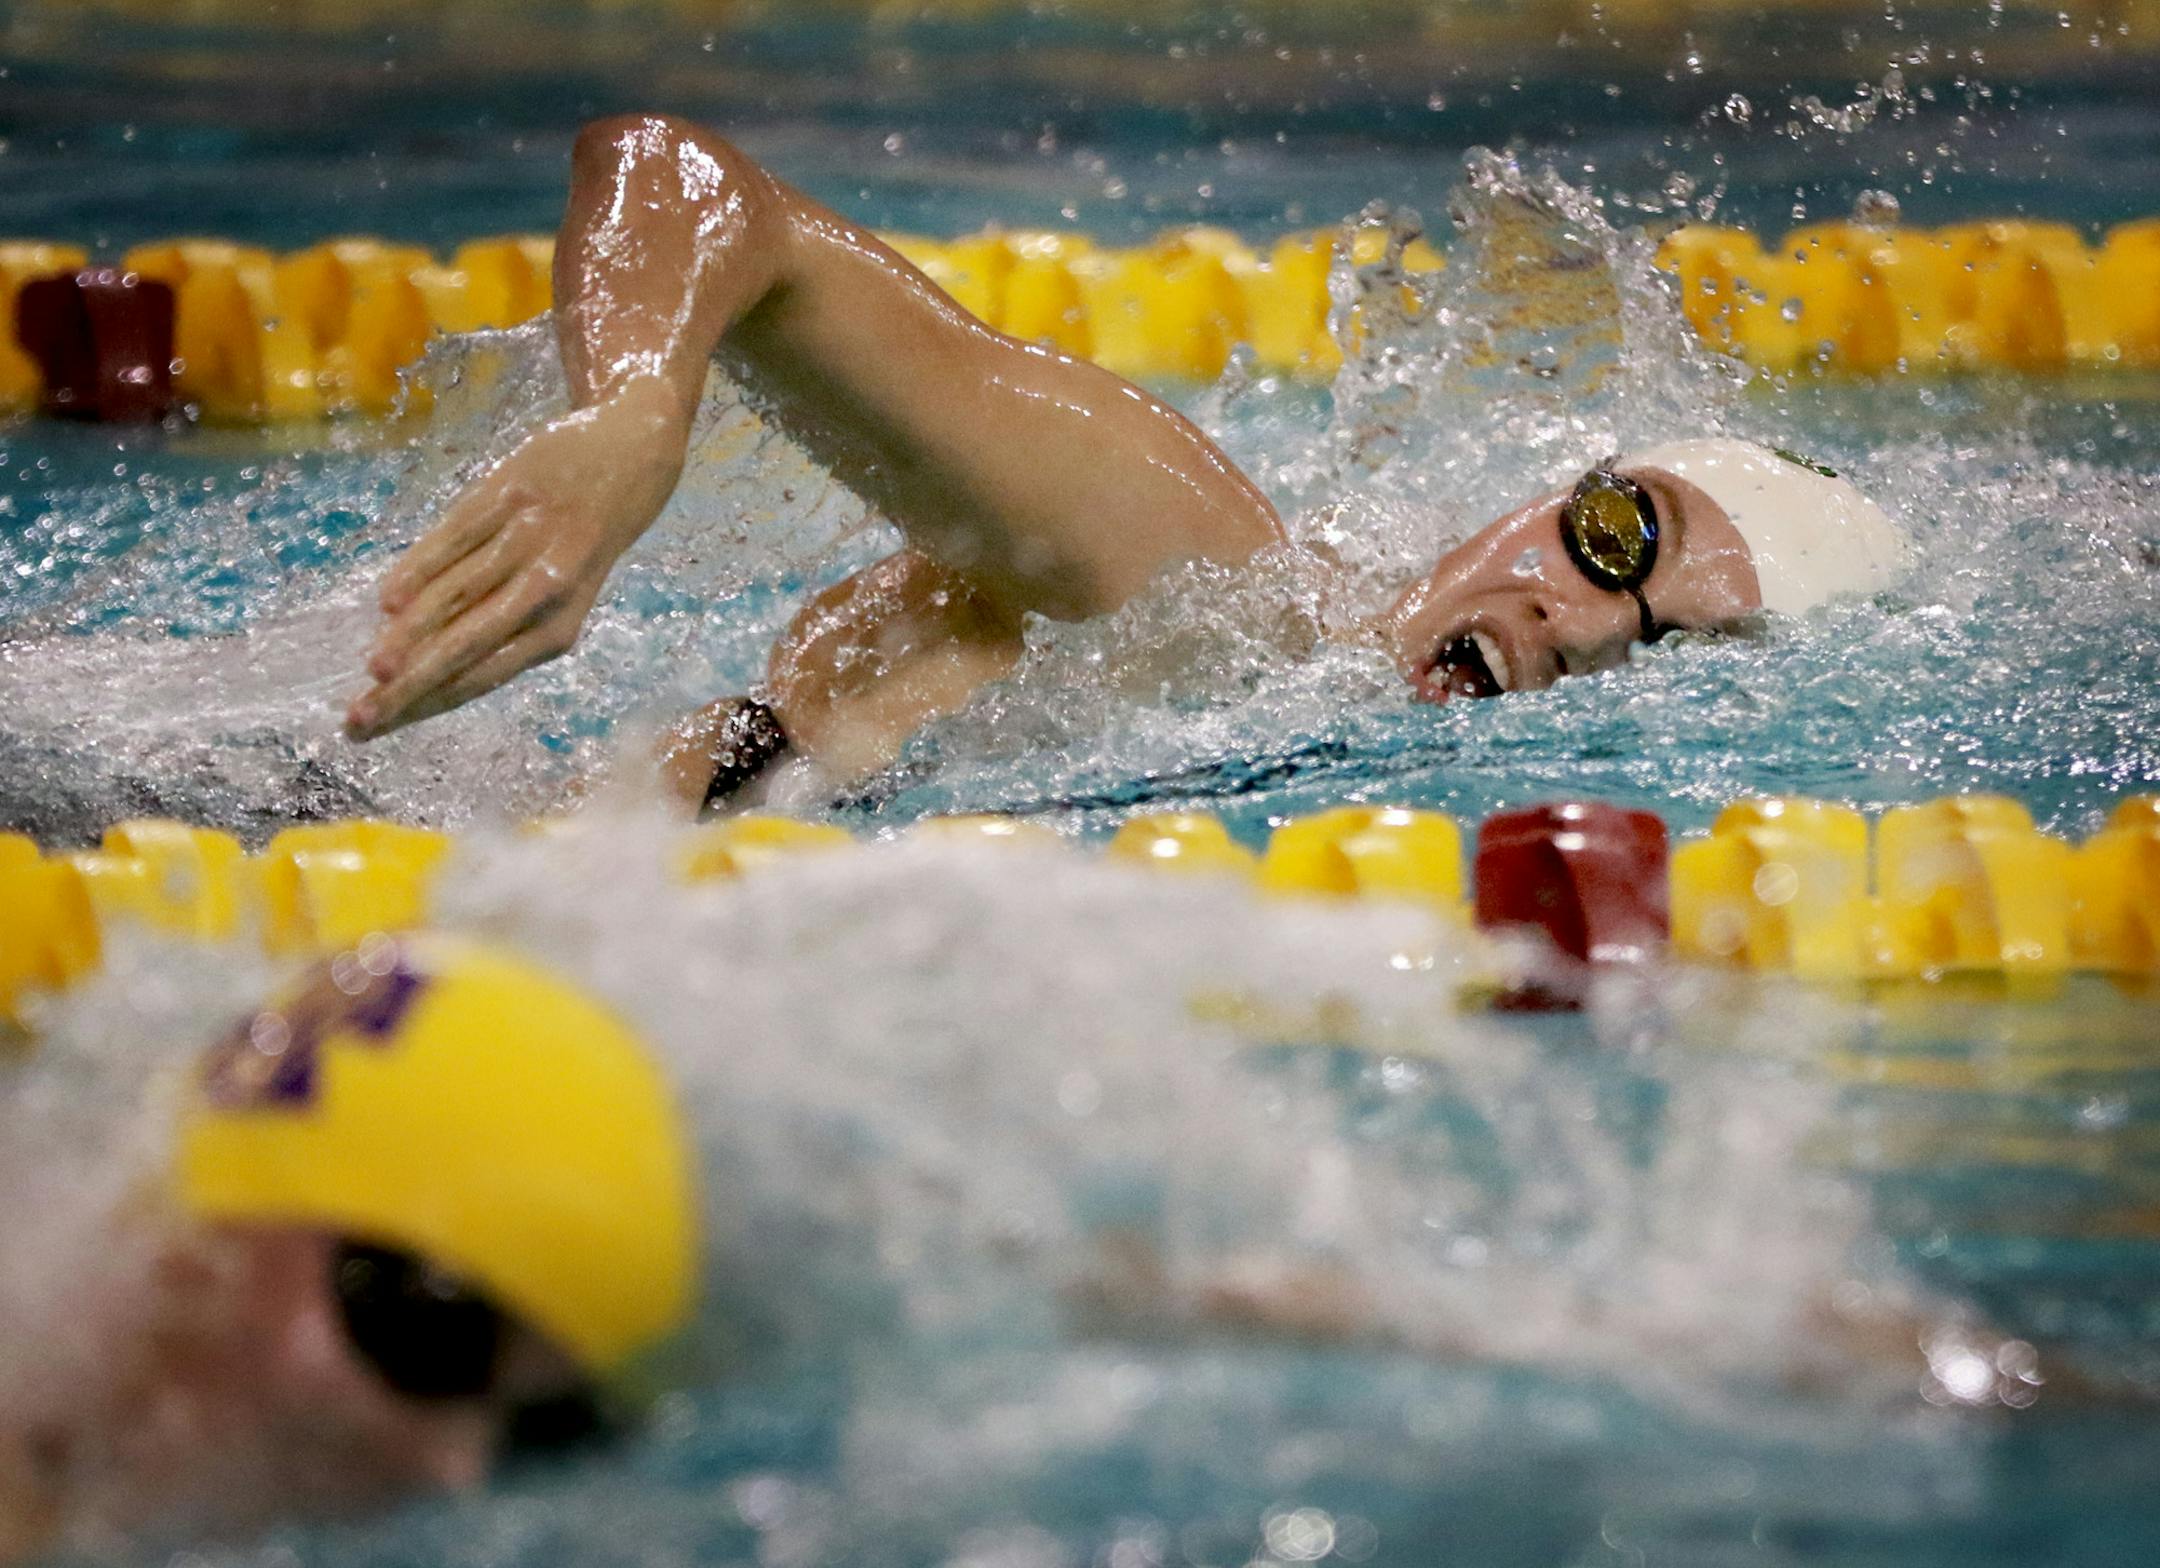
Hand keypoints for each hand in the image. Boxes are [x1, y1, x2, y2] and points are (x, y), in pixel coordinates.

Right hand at [346, 378, 690, 739]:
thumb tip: (419, 667)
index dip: (424, 704)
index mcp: (559, 628)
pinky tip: (389, 599)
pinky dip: (422, 567)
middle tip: (360, 717)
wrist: (631, 451)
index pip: (480, 678)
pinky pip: (457, 536)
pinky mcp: (510, 492)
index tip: (374, 727)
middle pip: (468, 647)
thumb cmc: (581, 539)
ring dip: (412, 635)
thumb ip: (500, 626)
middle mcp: (549, 589)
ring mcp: (529, 539)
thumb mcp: (560, 592)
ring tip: (373, 668)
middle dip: (412, 686)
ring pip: (459, 595)